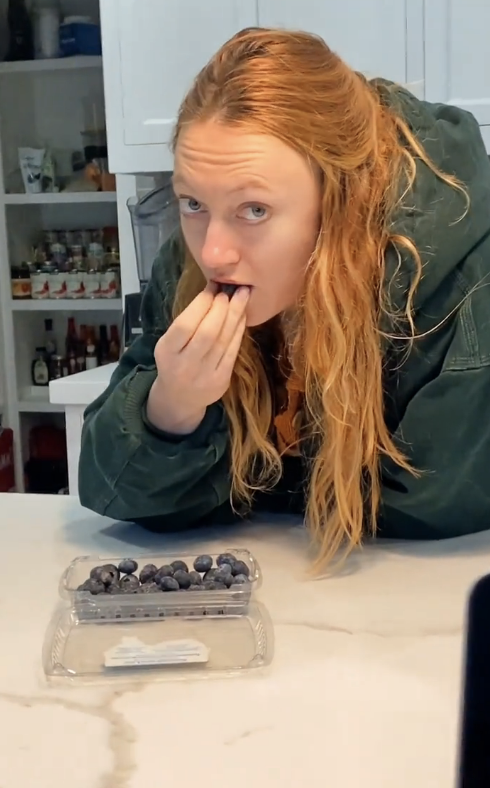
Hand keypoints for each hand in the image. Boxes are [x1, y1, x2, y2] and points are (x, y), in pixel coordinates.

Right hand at [147, 284, 249, 433]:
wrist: (179, 398)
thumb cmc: (174, 361)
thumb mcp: (169, 343)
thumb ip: (185, 323)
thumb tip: (211, 292)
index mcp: (167, 352)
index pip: (185, 325)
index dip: (201, 305)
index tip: (212, 287)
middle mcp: (185, 364)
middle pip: (207, 333)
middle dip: (222, 308)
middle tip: (232, 289)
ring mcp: (205, 374)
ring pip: (223, 341)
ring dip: (235, 315)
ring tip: (243, 295)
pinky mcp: (221, 380)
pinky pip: (233, 351)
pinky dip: (239, 331)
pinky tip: (243, 316)